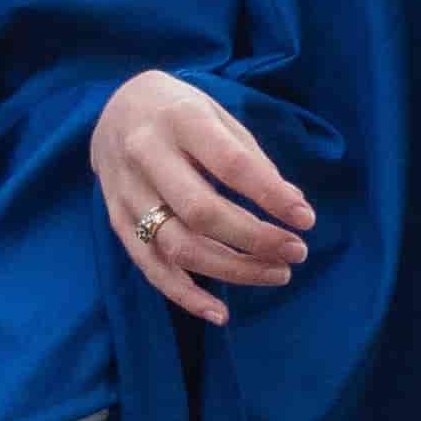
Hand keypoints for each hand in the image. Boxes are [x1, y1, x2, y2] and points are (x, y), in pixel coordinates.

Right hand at [92, 70, 314, 325]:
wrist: (114, 107)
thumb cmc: (180, 111)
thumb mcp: (217, 115)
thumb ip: (251, 159)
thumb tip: (293, 205)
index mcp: (180, 119)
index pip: (230, 164)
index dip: (270, 196)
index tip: (305, 219)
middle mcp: (147, 155)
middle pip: (202, 212)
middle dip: (255, 239)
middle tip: (296, 252)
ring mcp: (127, 192)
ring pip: (178, 246)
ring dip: (231, 270)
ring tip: (276, 273)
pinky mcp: (117, 220)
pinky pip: (150, 267)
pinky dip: (185, 296)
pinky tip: (219, 312)